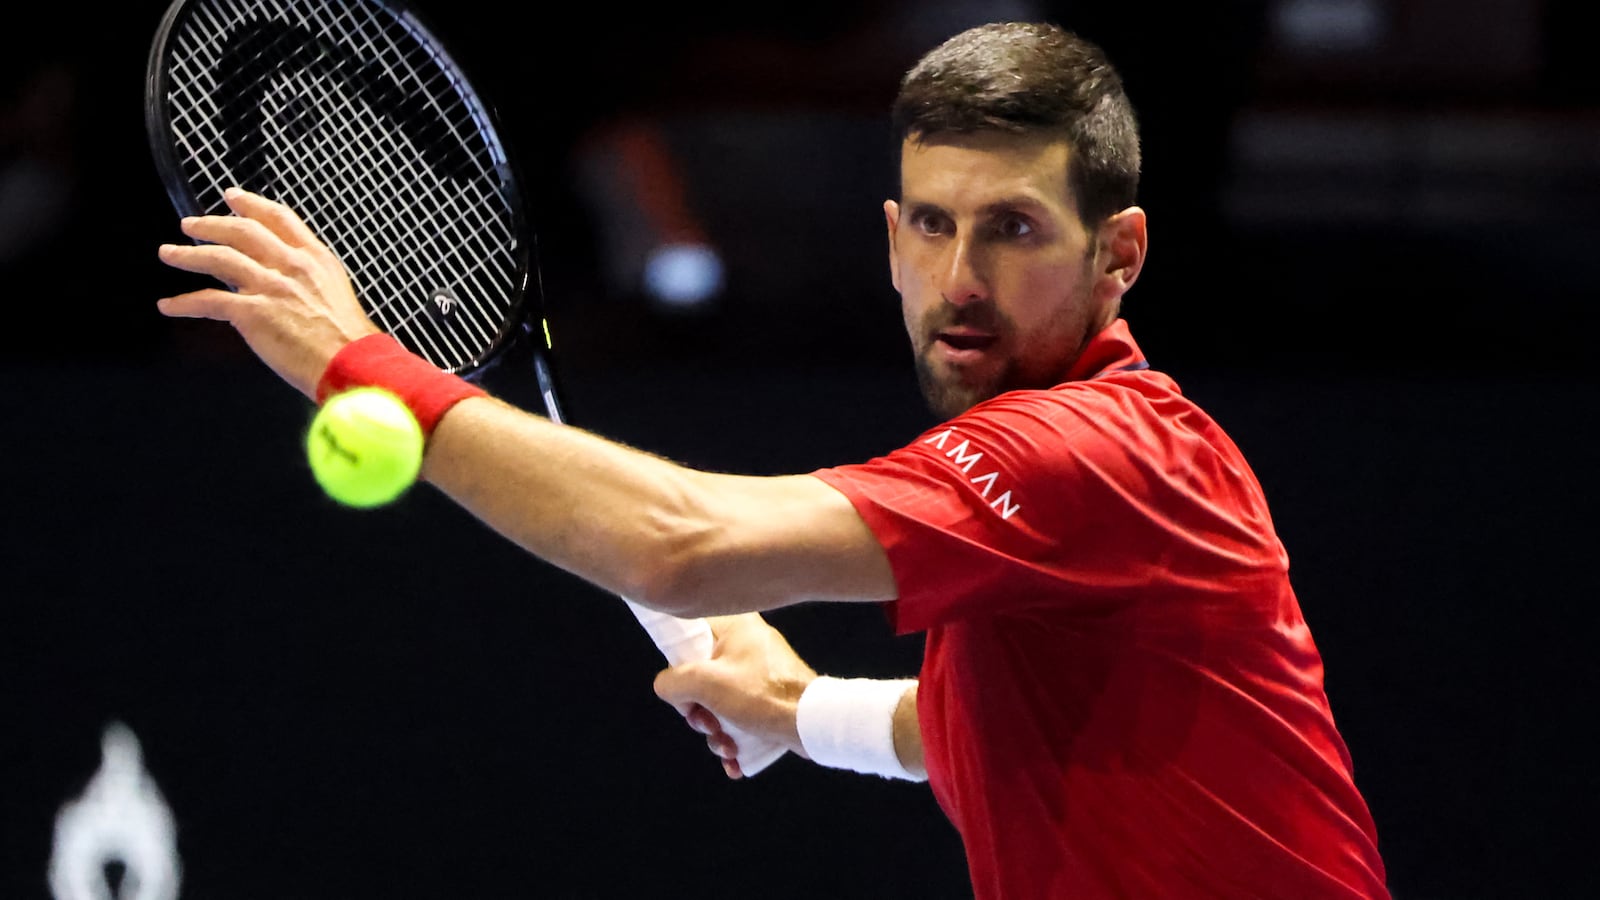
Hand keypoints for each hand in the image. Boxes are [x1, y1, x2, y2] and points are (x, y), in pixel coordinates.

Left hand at [156, 188, 380, 397]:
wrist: (352, 363)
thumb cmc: (349, 340)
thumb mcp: (336, 294)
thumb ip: (309, 280)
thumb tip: (285, 281)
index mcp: (316, 258)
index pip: (279, 218)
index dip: (252, 205)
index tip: (233, 197)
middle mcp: (292, 265)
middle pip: (243, 231)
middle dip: (211, 224)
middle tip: (191, 224)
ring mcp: (271, 287)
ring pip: (219, 258)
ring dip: (188, 254)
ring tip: (169, 253)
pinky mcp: (253, 313)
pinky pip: (209, 301)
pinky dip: (184, 303)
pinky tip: (169, 305)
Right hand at [653, 613, 816, 778]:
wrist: (812, 723)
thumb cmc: (762, 695)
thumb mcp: (706, 683)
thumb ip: (673, 681)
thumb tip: (667, 688)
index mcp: (735, 626)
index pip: (690, 632)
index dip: (678, 662)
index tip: (682, 688)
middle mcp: (747, 644)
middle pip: (701, 675)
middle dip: (699, 710)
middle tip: (706, 723)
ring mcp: (760, 672)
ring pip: (719, 700)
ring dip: (716, 730)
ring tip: (726, 745)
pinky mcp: (770, 697)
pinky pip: (740, 713)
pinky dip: (734, 736)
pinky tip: (735, 759)